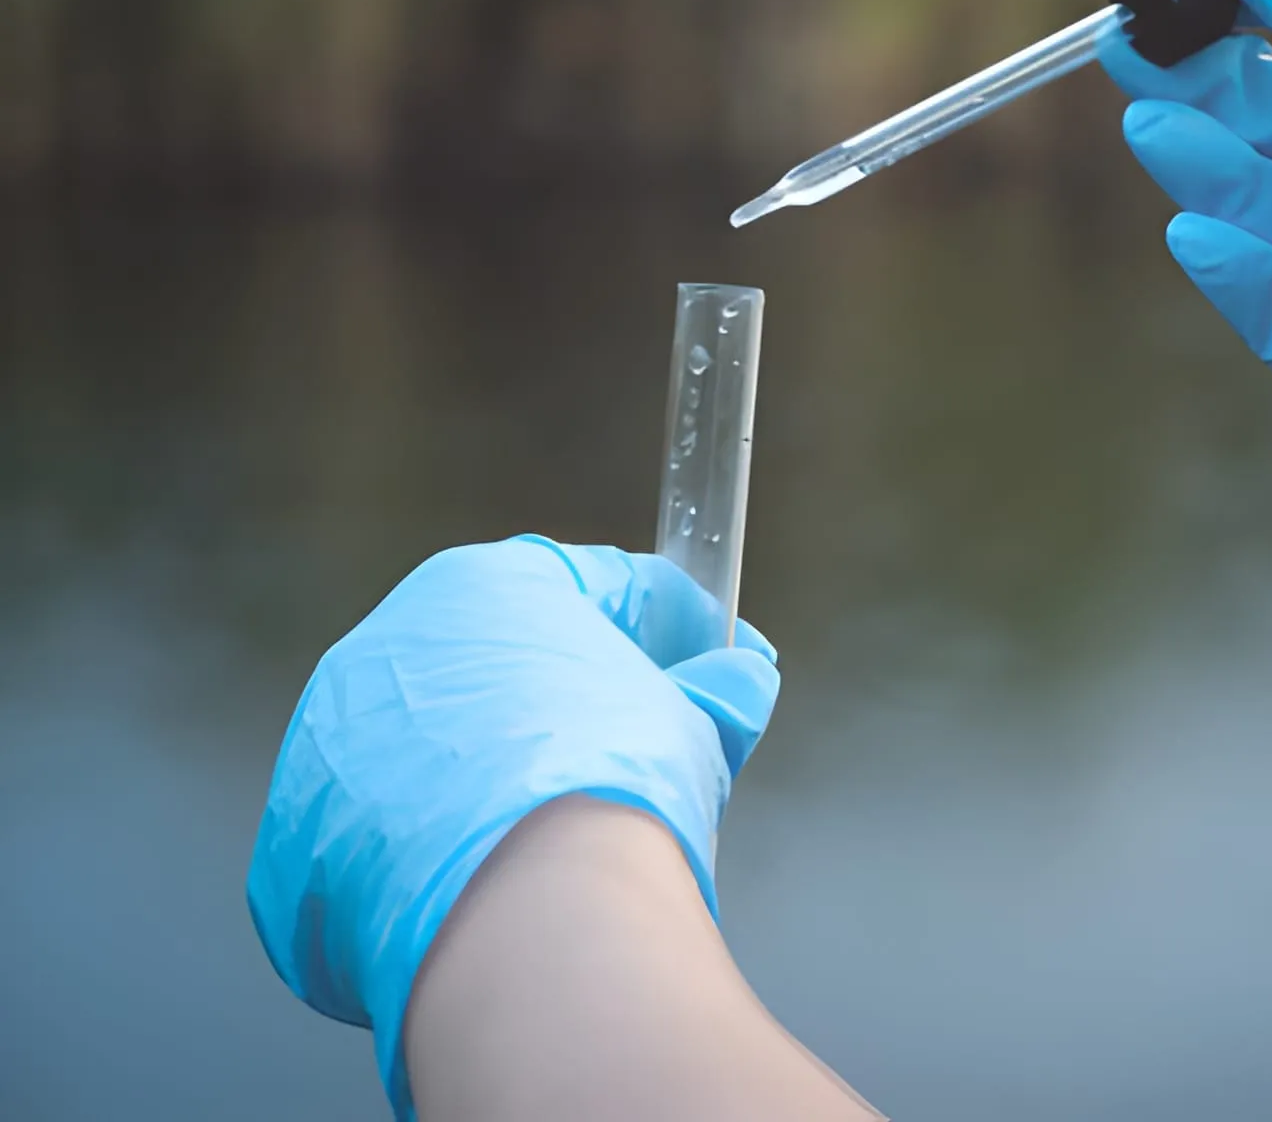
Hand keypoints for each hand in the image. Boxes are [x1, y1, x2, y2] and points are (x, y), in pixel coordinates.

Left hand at [247, 535, 778, 1114]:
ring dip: (495, 776)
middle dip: (566, 703)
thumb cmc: (620, 788)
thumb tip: (742, 679)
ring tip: (558, 839)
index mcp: (486, 584)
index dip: (656, 624)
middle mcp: (391, 643)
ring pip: (440, 750)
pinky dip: (436, 850)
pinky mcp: (301, 836)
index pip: (587, 584)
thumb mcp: (699, 717)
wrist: (526, 916)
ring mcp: (332, 739)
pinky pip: (389, 831)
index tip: (699, 666)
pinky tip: (490, 887)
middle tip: (636, 758)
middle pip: (501, 665)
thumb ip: (719, 687)